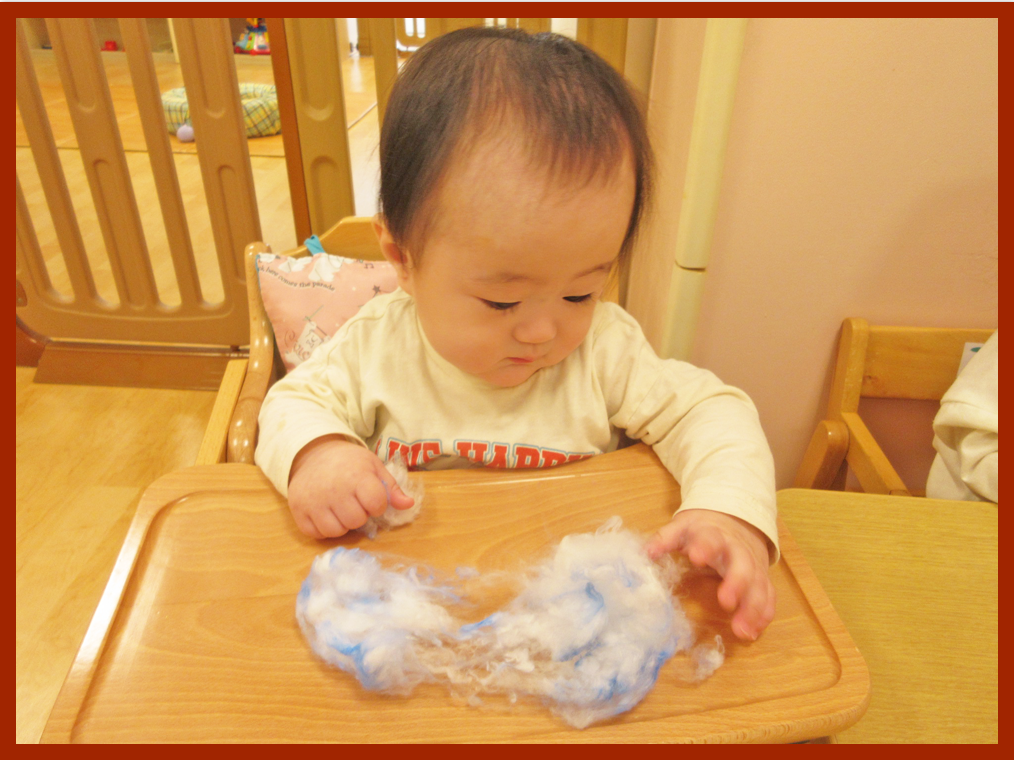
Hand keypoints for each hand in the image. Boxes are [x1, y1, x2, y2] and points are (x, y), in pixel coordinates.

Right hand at [287, 435, 414, 538]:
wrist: (313, 454)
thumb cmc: (348, 462)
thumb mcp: (373, 466)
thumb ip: (391, 487)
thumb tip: (408, 504)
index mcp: (356, 476)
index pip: (376, 504)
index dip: (377, 504)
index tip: (371, 497)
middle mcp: (334, 490)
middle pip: (356, 521)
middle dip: (359, 514)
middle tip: (354, 503)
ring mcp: (314, 501)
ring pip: (336, 531)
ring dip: (342, 524)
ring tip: (340, 509)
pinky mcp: (298, 511)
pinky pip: (316, 534)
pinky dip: (323, 528)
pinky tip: (326, 513)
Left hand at [645, 509, 774, 640]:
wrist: (732, 520)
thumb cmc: (702, 529)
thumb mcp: (681, 527)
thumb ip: (665, 539)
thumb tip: (646, 553)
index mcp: (714, 534)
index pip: (711, 539)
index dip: (705, 547)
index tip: (697, 558)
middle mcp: (737, 549)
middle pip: (742, 564)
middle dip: (737, 582)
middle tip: (726, 601)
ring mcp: (753, 564)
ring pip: (759, 584)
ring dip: (753, 607)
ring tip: (743, 631)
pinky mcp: (761, 577)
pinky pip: (768, 595)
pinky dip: (764, 613)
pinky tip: (755, 632)